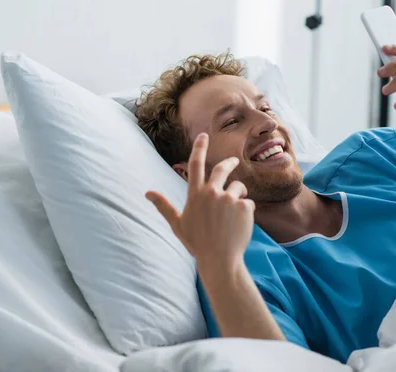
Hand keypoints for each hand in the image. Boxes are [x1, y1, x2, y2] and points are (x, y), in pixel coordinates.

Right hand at [145, 133, 254, 269]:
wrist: (219, 260)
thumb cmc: (197, 243)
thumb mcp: (177, 224)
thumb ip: (164, 205)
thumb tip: (147, 193)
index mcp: (195, 194)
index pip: (195, 164)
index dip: (199, 148)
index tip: (203, 135)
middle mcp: (212, 192)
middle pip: (222, 168)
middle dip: (229, 163)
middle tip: (233, 162)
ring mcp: (229, 199)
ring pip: (238, 187)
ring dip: (238, 195)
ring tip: (233, 214)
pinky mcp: (244, 206)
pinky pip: (248, 202)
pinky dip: (246, 211)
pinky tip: (239, 225)